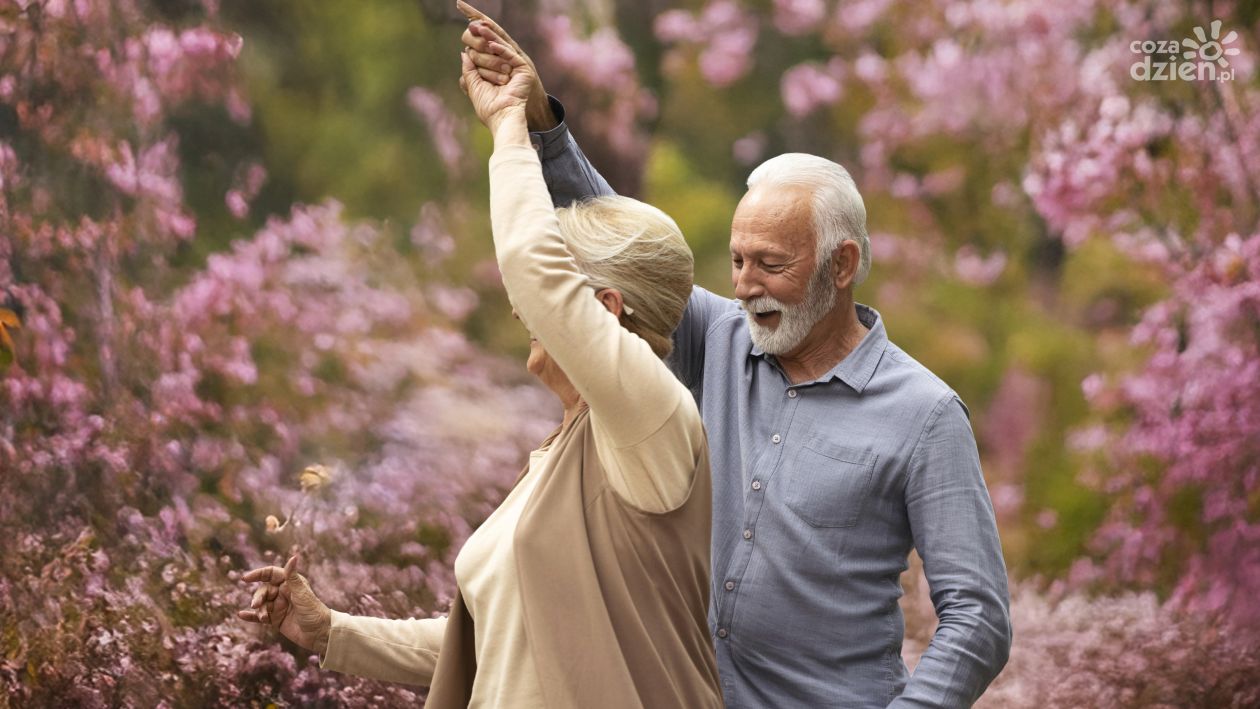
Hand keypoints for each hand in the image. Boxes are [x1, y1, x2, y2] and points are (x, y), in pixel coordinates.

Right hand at [238, 555, 331, 654]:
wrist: (320, 634)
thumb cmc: (314, 611)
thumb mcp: (302, 594)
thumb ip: (293, 577)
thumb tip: (293, 556)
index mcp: (290, 583)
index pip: (271, 574)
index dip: (258, 574)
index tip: (245, 579)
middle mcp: (283, 593)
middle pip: (264, 590)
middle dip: (258, 597)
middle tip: (256, 605)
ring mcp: (279, 607)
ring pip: (262, 604)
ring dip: (259, 609)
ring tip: (263, 617)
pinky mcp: (276, 620)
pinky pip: (260, 616)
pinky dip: (251, 616)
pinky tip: (241, 615)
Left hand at [457, 0, 557, 130]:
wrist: (502, 120)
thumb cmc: (489, 107)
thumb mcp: (474, 85)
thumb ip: (470, 69)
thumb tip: (465, 52)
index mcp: (495, 66)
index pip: (484, 43)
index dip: (475, 25)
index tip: (460, 6)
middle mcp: (506, 63)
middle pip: (492, 42)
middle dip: (481, 31)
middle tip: (469, 24)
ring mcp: (516, 65)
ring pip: (500, 47)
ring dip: (488, 37)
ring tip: (477, 27)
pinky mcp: (524, 69)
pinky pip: (510, 55)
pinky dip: (500, 50)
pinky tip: (491, 45)